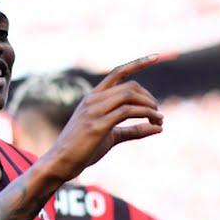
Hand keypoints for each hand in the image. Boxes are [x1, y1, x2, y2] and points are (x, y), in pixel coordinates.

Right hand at [41, 55, 162, 180]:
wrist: (60, 163)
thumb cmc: (84, 150)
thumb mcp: (111, 136)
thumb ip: (132, 130)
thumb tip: (159, 128)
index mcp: (93, 97)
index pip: (118, 72)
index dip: (138, 63)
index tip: (156, 57)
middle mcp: (93, 100)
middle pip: (130, 87)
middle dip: (149, 98)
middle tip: (158, 115)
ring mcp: (94, 111)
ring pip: (129, 97)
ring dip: (150, 107)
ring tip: (158, 120)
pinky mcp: (97, 125)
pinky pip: (126, 112)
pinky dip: (145, 116)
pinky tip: (155, 126)